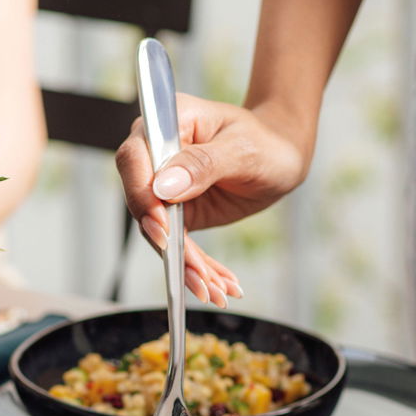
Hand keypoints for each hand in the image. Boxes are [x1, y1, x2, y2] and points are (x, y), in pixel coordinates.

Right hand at [115, 95, 308, 304]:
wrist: (280, 155)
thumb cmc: (265, 141)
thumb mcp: (242, 149)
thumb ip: (202, 164)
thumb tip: (164, 187)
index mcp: (167, 123)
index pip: (135, 160)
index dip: (142, 196)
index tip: (162, 229)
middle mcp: (157, 156)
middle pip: (143, 204)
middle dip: (169, 246)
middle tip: (197, 277)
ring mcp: (164, 188)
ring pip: (160, 234)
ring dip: (186, 267)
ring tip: (214, 291)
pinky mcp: (176, 213)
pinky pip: (178, 245)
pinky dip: (198, 268)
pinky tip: (219, 286)